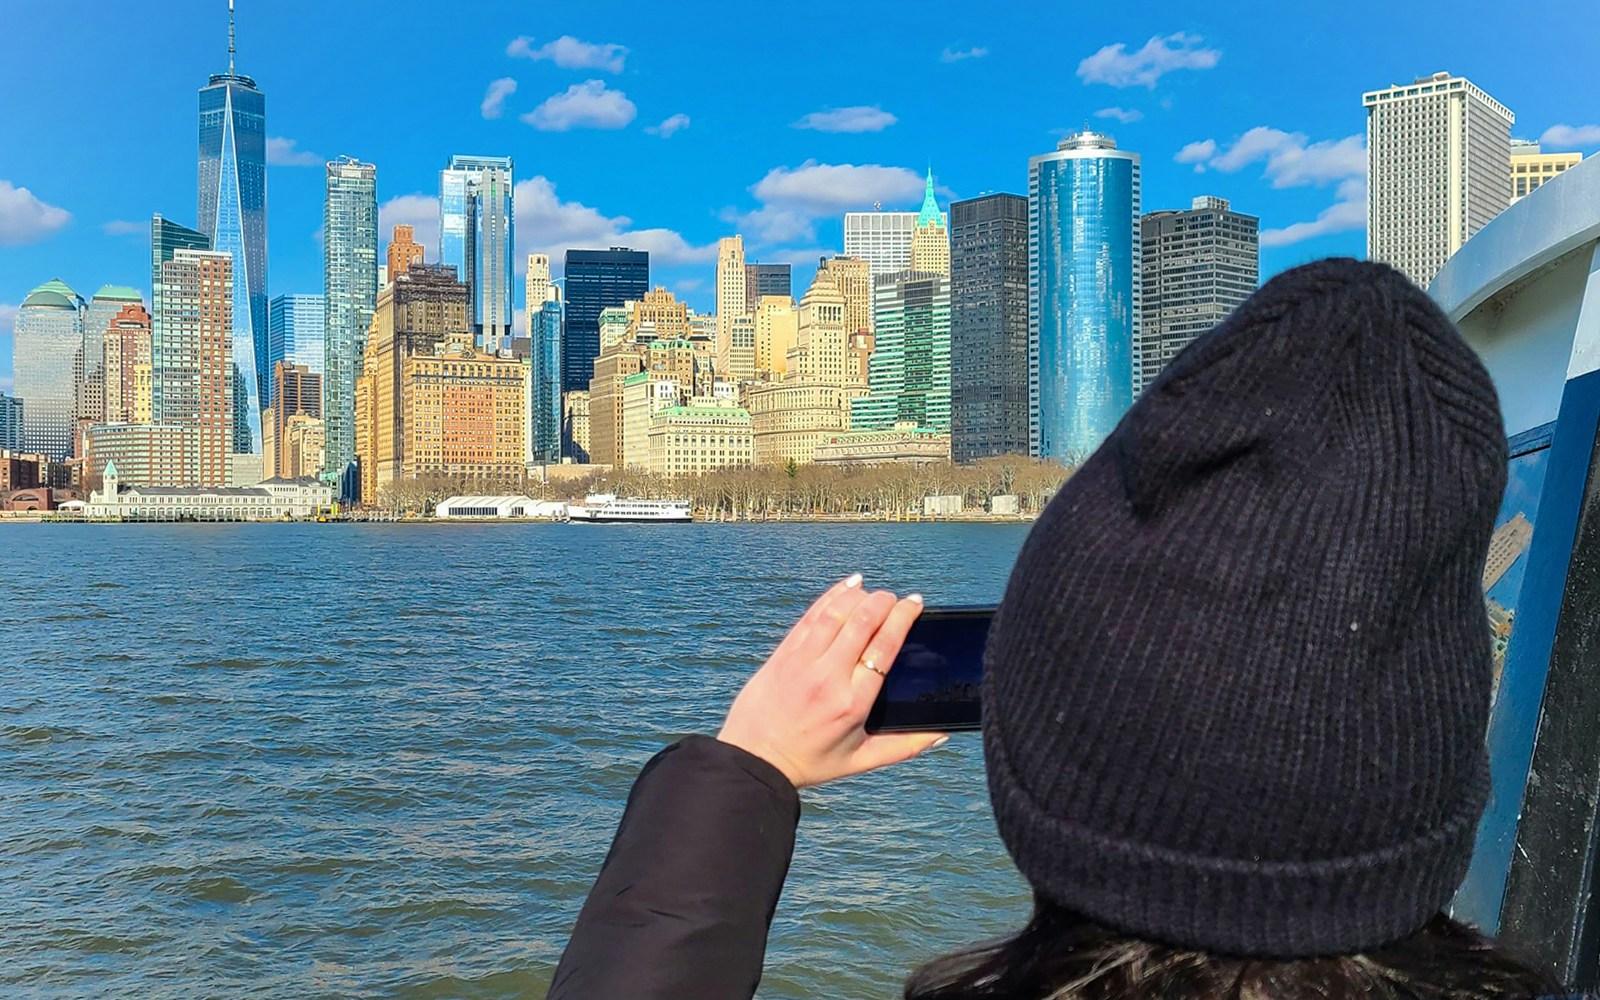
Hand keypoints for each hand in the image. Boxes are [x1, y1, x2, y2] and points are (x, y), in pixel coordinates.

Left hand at [717, 574, 947, 787]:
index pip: (884, 646)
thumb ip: (905, 746)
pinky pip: (811, 616)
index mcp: (853, 703)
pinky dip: (832, 596)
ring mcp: (803, 661)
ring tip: (874, 593)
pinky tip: (849, 585)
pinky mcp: (784, 653)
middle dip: (884, 601)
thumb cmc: (809, 761)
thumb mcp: (861, 760)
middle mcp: (829, 677)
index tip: (915, 603)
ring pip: (836, 613)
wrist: (754, 759)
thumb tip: (941, 732)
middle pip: (863, 622)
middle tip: (896, 598)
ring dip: (860, 596)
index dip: (902, 618)